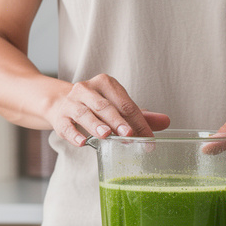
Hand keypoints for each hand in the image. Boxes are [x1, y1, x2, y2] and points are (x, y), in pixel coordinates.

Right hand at [45, 74, 170, 146]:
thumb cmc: (95, 106)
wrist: (60, 103)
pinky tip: (82, 142)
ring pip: (85, 113)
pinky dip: (74, 134)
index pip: (124, 103)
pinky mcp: (59, 117)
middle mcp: (86, 89)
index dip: (137, 121)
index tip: (148, 138)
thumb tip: (166, 121)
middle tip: (129, 133)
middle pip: (104, 105)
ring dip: (95, 124)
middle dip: (117, 121)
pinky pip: (67, 126)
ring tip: (106, 134)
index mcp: (105, 83)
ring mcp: (71, 102)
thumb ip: (141, 115)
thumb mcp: (117, 106)